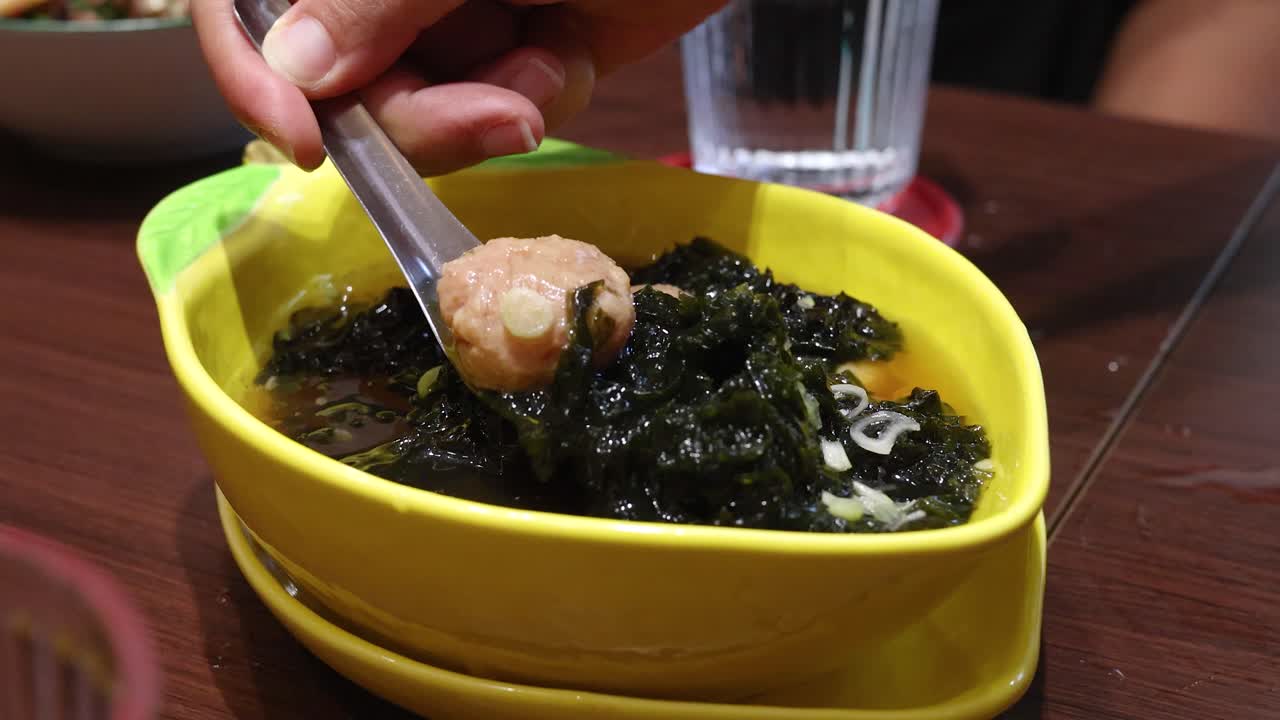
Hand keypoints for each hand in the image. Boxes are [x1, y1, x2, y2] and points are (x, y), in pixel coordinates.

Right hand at [193, 0, 725, 172]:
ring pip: (424, 112)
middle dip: (421, 115)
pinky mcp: (522, 49)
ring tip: (546, 66)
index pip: (249, 7)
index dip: (254, 76)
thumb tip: (292, 69)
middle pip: (344, 84)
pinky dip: (540, 92)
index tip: (304, 142)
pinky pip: (499, 108)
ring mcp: (455, 13)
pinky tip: (570, 49)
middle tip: (498, 115)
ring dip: (488, 108)